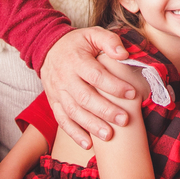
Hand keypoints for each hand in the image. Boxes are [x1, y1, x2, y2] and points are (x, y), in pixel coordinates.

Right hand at [40, 28, 134, 147]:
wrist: (47, 49)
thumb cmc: (77, 43)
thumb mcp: (92, 34)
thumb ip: (109, 41)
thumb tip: (124, 55)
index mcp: (76, 60)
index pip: (96, 76)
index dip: (114, 86)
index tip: (132, 94)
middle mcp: (65, 78)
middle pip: (85, 97)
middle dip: (105, 110)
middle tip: (124, 120)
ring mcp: (58, 92)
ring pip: (73, 112)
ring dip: (91, 125)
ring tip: (109, 136)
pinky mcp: (54, 103)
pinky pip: (62, 120)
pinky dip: (74, 133)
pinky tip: (88, 144)